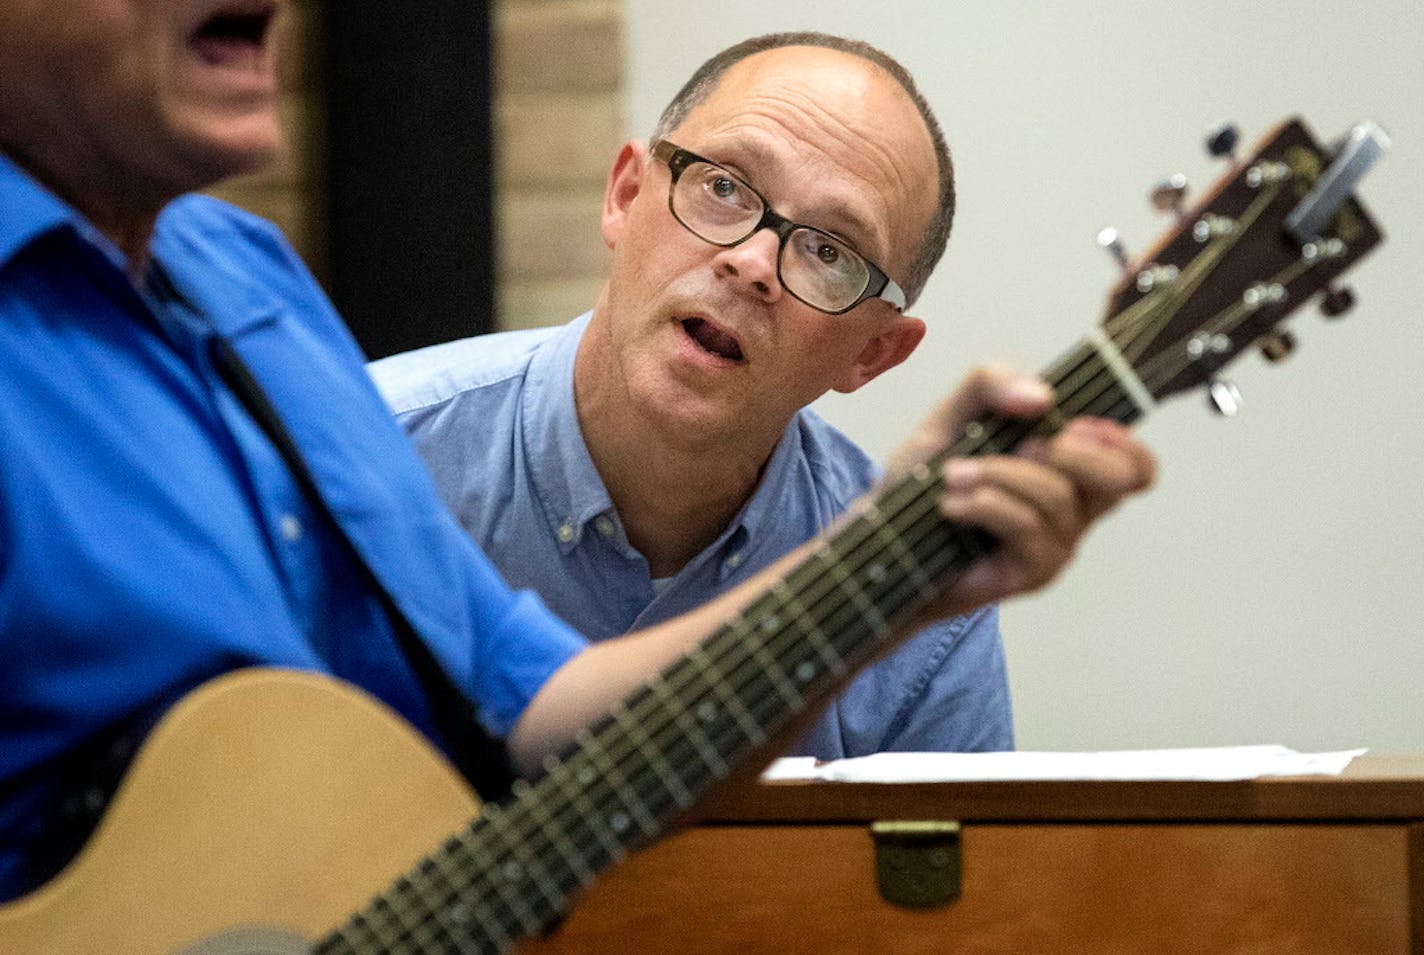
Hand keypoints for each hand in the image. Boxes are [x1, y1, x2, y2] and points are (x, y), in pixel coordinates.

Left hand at [889, 365, 1156, 619]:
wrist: (886, 532)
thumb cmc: (928, 475)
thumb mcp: (956, 412)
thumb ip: (991, 383)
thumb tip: (1040, 396)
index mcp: (1072, 468)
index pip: (1137, 466)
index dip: (1122, 442)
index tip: (1074, 424)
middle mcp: (1076, 508)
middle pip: (1122, 480)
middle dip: (1076, 453)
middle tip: (1024, 444)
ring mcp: (1058, 544)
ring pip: (1056, 496)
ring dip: (998, 474)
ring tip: (952, 474)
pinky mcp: (1031, 572)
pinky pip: (1027, 527)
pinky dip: (986, 504)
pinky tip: (952, 505)